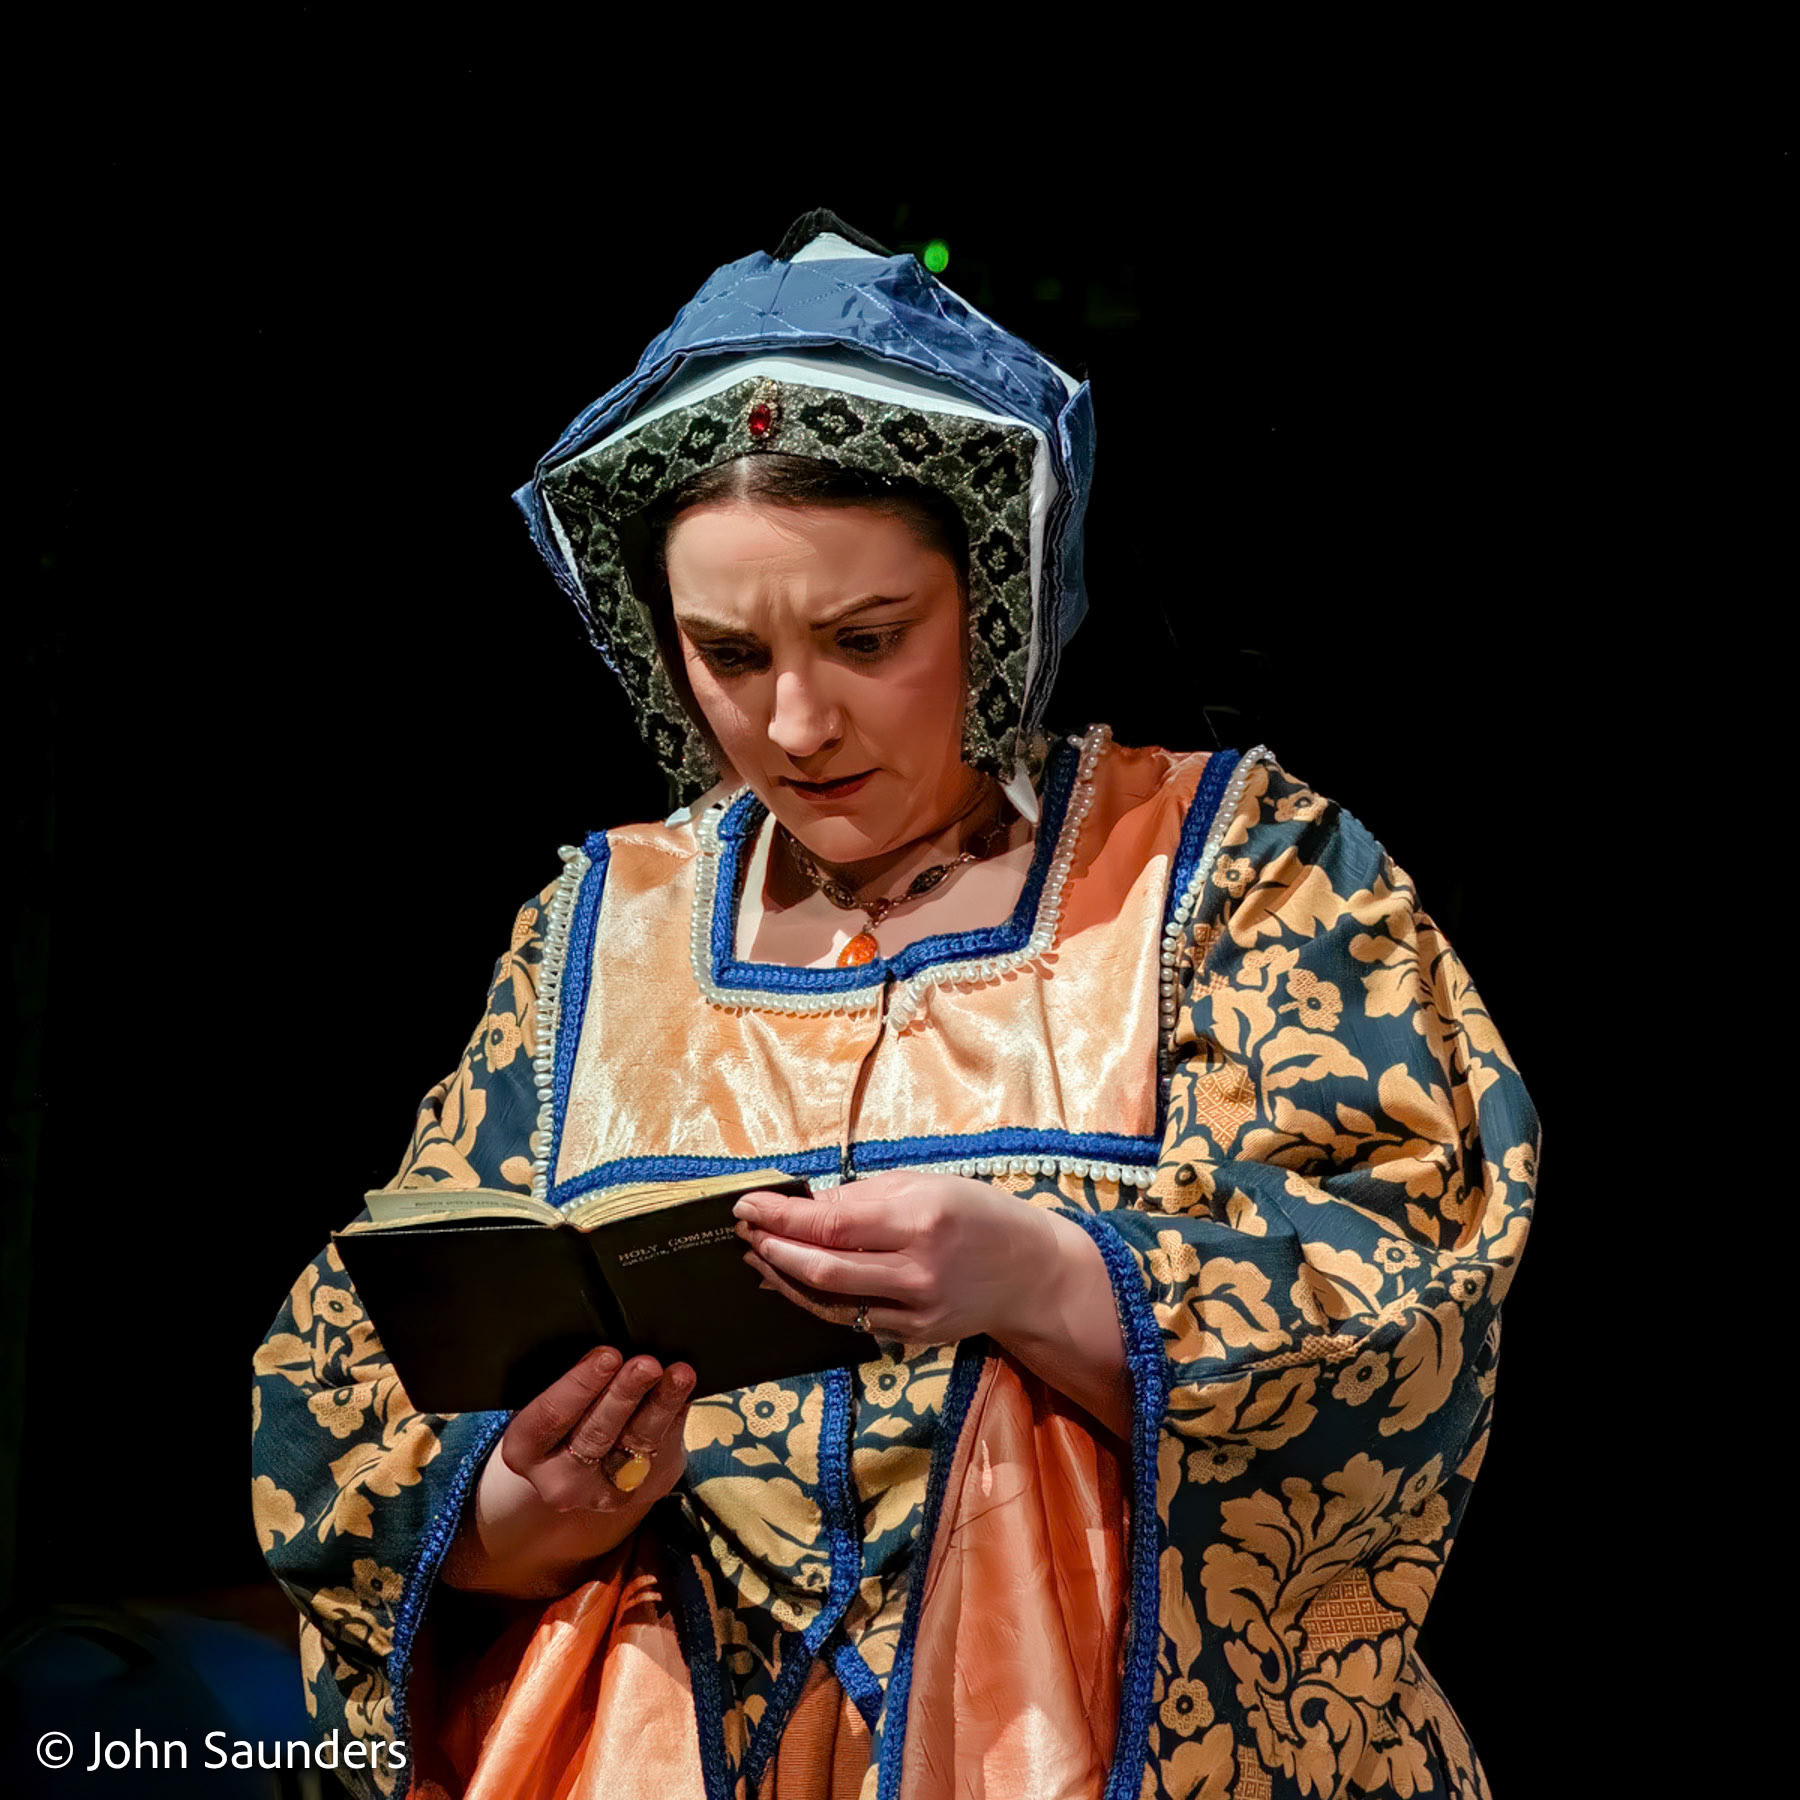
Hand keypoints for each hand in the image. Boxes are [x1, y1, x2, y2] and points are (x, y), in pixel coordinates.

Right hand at [442, 1347, 694, 1597]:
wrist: (582, 1469)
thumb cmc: (563, 1417)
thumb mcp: (551, 1400)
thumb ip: (571, 1381)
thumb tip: (608, 1348)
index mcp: (525, 1449)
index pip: (551, 1416)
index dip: (580, 1384)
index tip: (607, 1354)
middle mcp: (560, 1479)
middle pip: (595, 1433)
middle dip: (624, 1394)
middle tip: (646, 1364)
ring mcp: (604, 1490)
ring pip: (637, 1441)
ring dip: (661, 1404)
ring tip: (678, 1375)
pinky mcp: (644, 1488)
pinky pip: (664, 1448)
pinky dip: (677, 1415)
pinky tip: (685, 1391)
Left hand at [733, 1170, 1053, 1344]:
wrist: (1031, 1274)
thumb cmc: (977, 1214)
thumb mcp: (925, 1185)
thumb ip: (863, 1197)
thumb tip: (805, 1205)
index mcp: (921, 1221)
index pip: (832, 1224)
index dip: (781, 1216)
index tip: (746, 1204)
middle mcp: (917, 1271)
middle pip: (822, 1269)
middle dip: (773, 1248)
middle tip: (744, 1229)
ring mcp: (916, 1312)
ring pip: (829, 1302)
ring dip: (784, 1278)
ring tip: (758, 1255)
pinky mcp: (914, 1337)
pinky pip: (852, 1319)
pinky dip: (816, 1300)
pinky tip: (792, 1282)